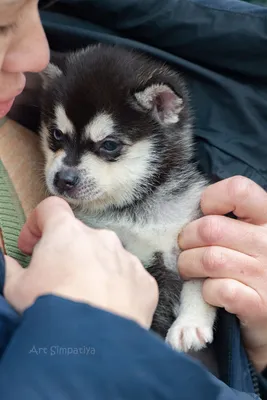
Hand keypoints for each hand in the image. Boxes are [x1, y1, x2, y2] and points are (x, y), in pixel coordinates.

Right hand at [3, 197, 157, 328]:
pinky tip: (108, 311)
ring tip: (85, 301)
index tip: (32, 246)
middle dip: (67, 254)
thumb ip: (11, 269)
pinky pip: (128, 278)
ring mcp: (126, 259)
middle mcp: (101, 238)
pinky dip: (118, 289)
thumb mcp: (17, 290)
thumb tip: (9, 264)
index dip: (38, 223)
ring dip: (94, 270)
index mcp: (67, 233)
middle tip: (57, 282)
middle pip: (80, 237)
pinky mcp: (144, 281)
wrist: (93, 347)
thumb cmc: (52, 311)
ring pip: (106, 257)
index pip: (52, 209)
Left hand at [178, 176, 266, 371]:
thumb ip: (229, 218)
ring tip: (190, 270)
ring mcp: (266, 274)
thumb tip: (191, 209)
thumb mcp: (250, 233)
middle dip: (187, 240)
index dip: (211, 199)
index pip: (238, 190)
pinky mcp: (259, 305)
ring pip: (209, 259)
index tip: (204, 214)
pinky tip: (210, 292)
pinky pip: (217, 289)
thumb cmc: (253, 264)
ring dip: (189, 266)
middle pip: (210, 229)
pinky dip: (205, 291)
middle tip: (186, 249)